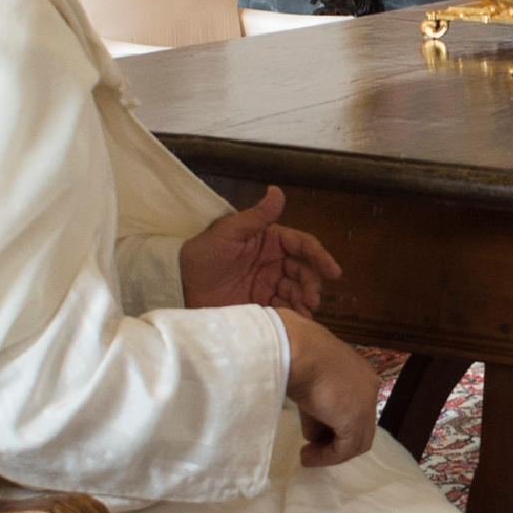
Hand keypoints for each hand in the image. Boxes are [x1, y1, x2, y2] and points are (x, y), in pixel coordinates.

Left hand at [183, 185, 344, 312]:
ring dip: (305, 302)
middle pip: (304, 272)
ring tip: (305, 313)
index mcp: (271, 241)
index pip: (303, 246)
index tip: (333, 271)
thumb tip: (277, 191)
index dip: (320, 257)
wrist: (179, 284)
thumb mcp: (228, 231)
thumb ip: (257, 216)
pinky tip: (295, 321)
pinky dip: (292, 315)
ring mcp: (269, 285)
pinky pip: (283, 309)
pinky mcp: (261, 305)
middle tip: (312, 300)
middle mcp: (274, 262)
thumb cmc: (202, 252)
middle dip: (312, 285)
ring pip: (297, 292)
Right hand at [279, 313, 380, 466]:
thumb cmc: (296, 356)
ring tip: (307, 456)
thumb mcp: (310, 382)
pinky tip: (307, 457)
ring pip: (356, 441)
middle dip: (335, 440)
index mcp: (360, 374)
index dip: (335, 425)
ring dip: (330, 453)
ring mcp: (365, 404)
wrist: (295, 350)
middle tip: (312, 448)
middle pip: (359, 426)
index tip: (314, 433)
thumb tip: (313, 432)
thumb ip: (317, 406)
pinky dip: (326, 457)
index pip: (356, 408)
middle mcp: (369, 388)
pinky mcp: (354, 419)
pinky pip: (344, 449)